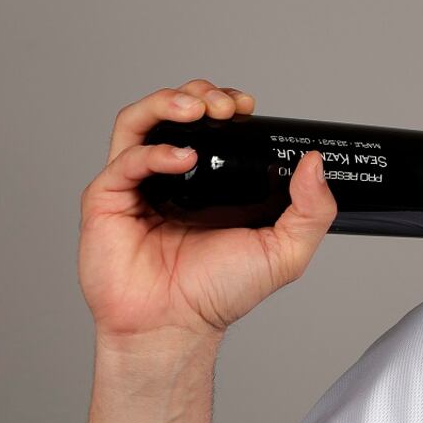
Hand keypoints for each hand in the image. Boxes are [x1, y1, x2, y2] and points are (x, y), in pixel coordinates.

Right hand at [78, 79, 336, 346]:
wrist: (176, 327)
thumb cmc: (221, 292)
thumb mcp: (285, 251)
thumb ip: (312, 210)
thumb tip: (315, 162)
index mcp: (210, 179)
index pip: (213, 124)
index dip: (227, 104)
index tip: (248, 106)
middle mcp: (171, 175)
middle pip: (175, 111)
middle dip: (200, 95)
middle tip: (225, 106)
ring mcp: (137, 184)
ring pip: (141, 121)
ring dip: (168, 103)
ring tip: (198, 108)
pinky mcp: (107, 199)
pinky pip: (126, 160)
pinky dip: (154, 152)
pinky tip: (183, 158)